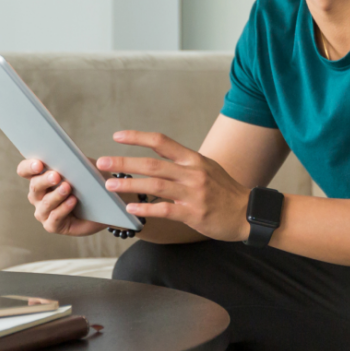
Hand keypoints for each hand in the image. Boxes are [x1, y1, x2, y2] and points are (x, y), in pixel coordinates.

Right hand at [16, 159, 106, 236]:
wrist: (104, 206)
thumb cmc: (90, 183)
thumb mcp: (84, 168)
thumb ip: (74, 161)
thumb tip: (67, 155)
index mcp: (40, 177)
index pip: (25, 170)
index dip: (29, 167)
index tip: (39, 164)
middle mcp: (38, 195)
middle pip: (34, 186)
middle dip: (45, 180)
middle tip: (56, 176)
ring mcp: (43, 211)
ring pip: (45, 203)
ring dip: (56, 195)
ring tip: (68, 187)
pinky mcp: (52, 225)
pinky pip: (54, 217)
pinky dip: (63, 208)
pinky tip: (73, 201)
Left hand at [96, 131, 251, 241]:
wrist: (247, 213)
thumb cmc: (224, 191)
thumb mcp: (207, 168)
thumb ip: (183, 164)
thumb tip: (155, 160)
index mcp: (193, 159)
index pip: (161, 141)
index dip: (137, 137)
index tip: (117, 136)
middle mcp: (192, 173)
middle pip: (152, 164)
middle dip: (123, 163)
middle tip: (102, 163)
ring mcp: (193, 193)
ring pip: (155, 186)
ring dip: (129, 185)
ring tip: (111, 186)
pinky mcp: (194, 213)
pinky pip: (165, 210)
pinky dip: (146, 209)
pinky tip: (131, 210)